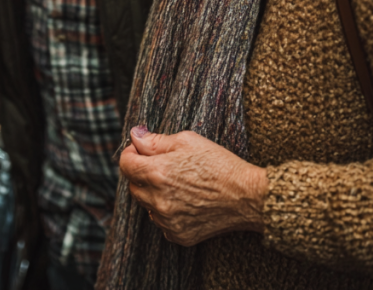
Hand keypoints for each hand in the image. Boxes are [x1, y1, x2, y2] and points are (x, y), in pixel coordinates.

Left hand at [119, 127, 267, 246]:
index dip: (131, 153)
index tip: (141, 150)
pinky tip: (184, 200)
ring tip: (177, 183)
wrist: (247, 196)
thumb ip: (155, 140)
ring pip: (146, 204)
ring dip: (153, 193)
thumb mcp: (186, 140)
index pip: (125, 164)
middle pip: (133, 185)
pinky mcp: (179, 235)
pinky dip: (166, 211)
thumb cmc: (219, 164)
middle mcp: (158, 200)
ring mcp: (168, 221)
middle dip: (142, 173)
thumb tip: (134, 136)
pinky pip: (161, 221)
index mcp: (157, 173)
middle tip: (162, 165)